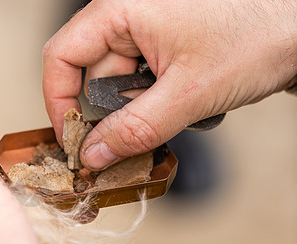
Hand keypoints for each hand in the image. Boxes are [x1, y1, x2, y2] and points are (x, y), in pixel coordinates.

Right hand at [43, 0, 296, 169]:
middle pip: (90, 74)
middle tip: (127, 143)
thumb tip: (94, 154)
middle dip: (107, 114)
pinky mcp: (162, 42)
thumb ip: (135, 128)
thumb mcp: (189, 93)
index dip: (59, 101)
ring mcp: (145, 28)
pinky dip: (151, 102)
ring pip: (117, 82)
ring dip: (136, 110)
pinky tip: (179, 104)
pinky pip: (139, 80)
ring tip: (173, 113)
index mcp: (120, 9)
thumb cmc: (259, 33)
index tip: (72, 138)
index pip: (62, 56)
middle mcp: (126, 14)